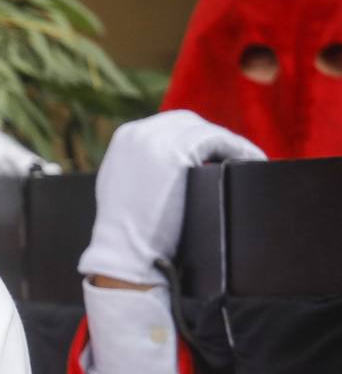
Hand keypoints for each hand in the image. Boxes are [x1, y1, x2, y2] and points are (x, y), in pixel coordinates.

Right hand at [79, 110, 264, 285]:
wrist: (126, 250)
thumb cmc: (127, 232)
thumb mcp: (122, 186)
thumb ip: (138, 166)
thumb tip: (162, 165)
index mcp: (124, 138)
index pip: (167, 126)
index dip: (192, 138)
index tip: (211, 154)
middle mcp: (139, 132)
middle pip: (187, 123)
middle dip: (210, 138)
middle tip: (232, 158)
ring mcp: (159, 139)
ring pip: (206, 130)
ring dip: (228, 144)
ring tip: (248, 161)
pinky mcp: (181, 150)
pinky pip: (220, 140)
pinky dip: (240, 149)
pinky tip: (252, 161)